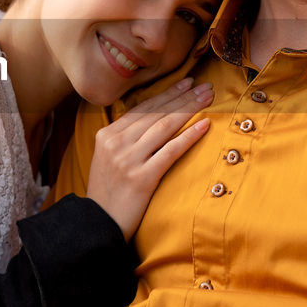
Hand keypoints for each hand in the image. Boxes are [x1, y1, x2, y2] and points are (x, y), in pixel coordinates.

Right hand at [87, 77, 212, 239]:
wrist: (99, 223)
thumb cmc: (108, 192)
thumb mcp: (107, 158)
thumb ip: (123, 138)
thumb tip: (151, 119)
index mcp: (106, 135)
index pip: (141, 108)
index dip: (166, 94)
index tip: (186, 83)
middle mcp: (115, 143)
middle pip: (155, 113)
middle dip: (182, 97)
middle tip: (204, 85)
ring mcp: (128, 160)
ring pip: (163, 127)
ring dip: (188, 109)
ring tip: (207, 98)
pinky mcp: (141, 178)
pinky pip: (170, 151)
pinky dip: (188, 136)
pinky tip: (204, 125)